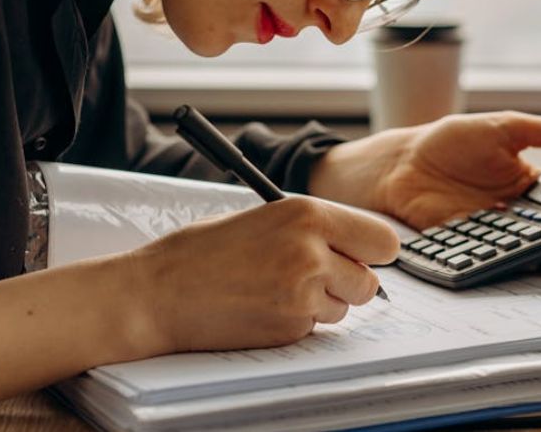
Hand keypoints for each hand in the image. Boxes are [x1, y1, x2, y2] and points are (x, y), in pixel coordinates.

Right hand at [123, 197, 398, 354]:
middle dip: (350, 283)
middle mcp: (312, 251)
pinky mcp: (289, 328)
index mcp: (307, 213)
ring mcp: (302, 294)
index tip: (363, 256)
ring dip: (322, 304)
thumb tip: (354, 246)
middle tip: (318, 277)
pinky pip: (314, 328)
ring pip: (344, 308)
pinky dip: (296, 322)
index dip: (373, 252)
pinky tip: (262, 307)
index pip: (382, 240)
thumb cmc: (202, 251)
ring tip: (276, 289)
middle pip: (370, 282)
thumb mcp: (264, 217)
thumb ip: (313, 228)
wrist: (158, 293)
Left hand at [310, 111, 540, 271]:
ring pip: (529, 252)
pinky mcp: (471, 247)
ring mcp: (494, 233)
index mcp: (530, 186)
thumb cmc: (454, 140)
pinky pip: (496, 259)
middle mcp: (516, 214)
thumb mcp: (507, 127)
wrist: (403, 162)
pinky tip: (523, 260)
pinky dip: (511, 263)